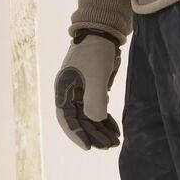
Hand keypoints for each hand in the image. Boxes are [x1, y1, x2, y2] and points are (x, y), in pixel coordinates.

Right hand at [54, 32, 121, 149]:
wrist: (103, 32)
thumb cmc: (96, 52)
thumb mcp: (96, 76)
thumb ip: (94, 99)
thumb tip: (95, 120)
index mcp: (63, 89)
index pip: (66, 118)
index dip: (76, 134)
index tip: (89, 147)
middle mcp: (69, 92)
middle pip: (80, 120)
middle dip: (94, 134)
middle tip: (109, 145)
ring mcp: (81, 91)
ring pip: (89, 116)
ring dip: (101, 129)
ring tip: (115, 141)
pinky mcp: (92, 88)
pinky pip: (97, 109)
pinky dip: (105, 119)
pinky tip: (115, 128)